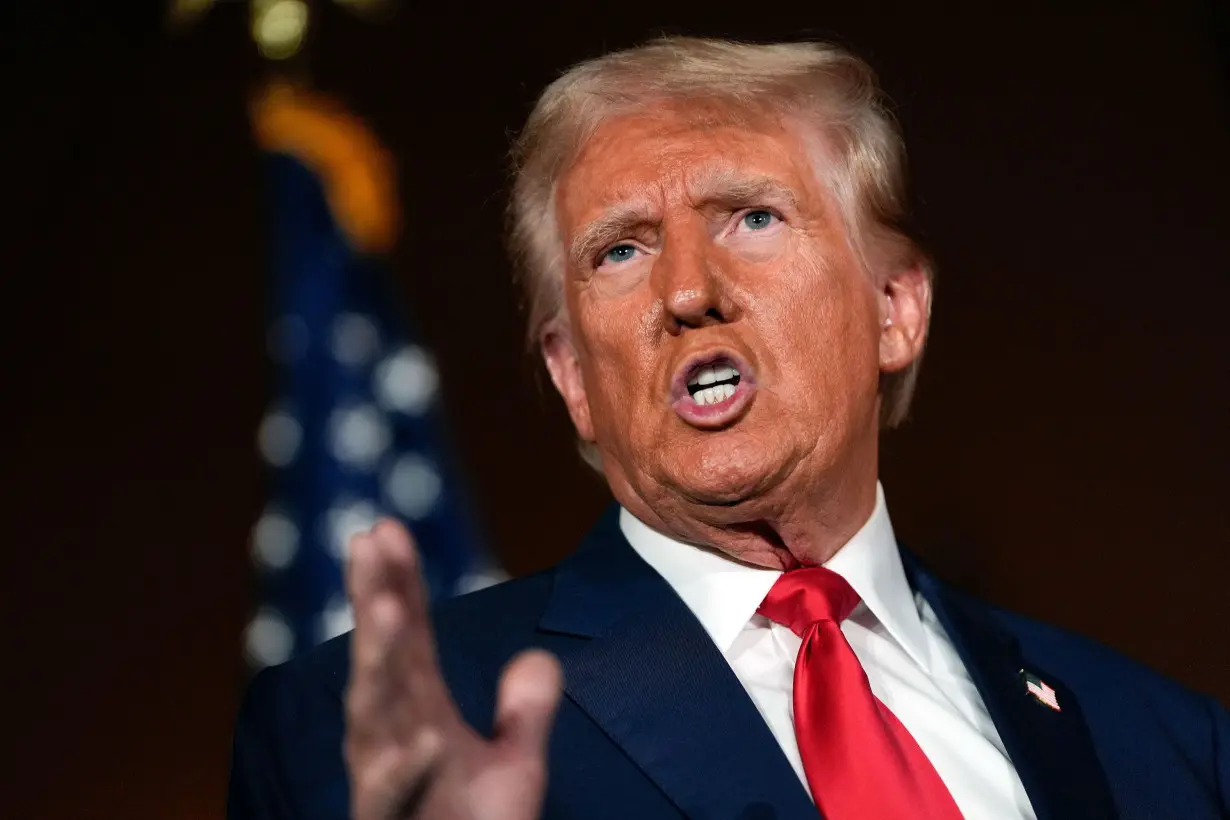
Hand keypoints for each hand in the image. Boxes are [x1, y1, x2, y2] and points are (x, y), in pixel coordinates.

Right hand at [344, 519, 562, 819]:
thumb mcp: (513, 767)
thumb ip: (523, 711)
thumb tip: (539, 658)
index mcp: (417, 715)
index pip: (407, 639)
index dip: (397, 585)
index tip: (386, 529)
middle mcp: (392, 740)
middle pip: (382, 659)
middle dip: (376, 599)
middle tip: (371, 540)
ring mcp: (387, 783)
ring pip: (376, 716)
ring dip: (380, 664)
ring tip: (390, 611)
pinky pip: (396, 795)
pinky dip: (407, 768)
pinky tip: (423, 738)